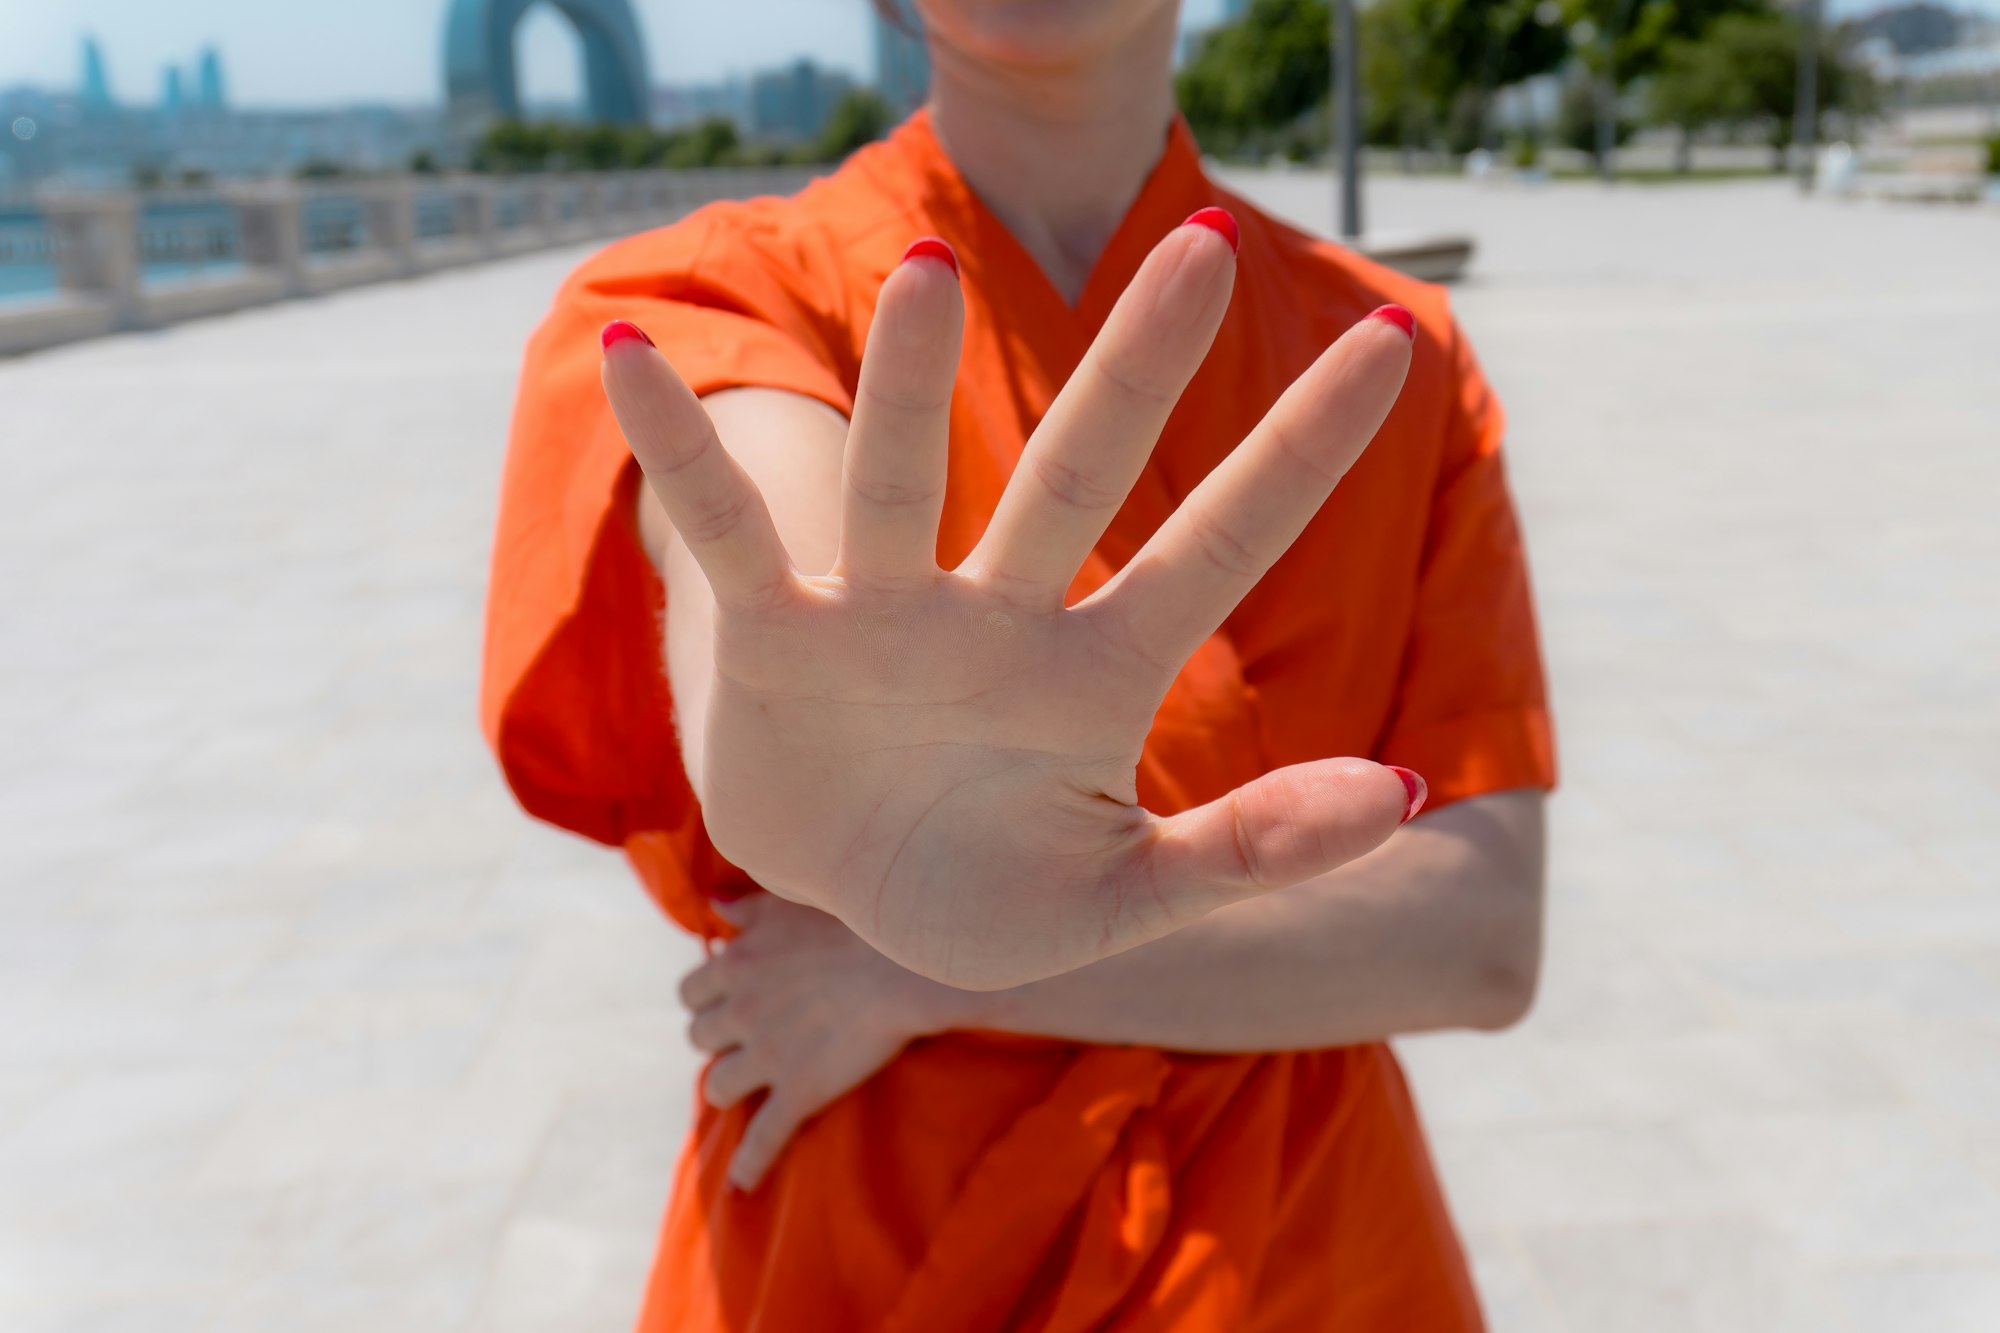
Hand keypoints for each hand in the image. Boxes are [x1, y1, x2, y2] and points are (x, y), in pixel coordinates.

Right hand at [603, 215, 1418, 988]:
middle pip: (1074, 476)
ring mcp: (888, 617)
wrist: (857, 913)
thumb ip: (1251, 850)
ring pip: (903, 484)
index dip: (1301, 454)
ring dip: (911, 384)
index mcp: (1099, 673)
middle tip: (1198, 241)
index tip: (1397, 342)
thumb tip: (1397, 791)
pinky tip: (639, 357)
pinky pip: (730, 534)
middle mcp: (1000, 617)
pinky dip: (685, 454)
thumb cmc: (1002, 892)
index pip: (1217, 548)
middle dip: (1135, 370)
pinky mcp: (781, 638)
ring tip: (929, 267)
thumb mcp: (1130, 896)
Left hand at [681, 892, 959, 1189]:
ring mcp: (768, 1056)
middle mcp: (741, 1012)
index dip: (708, 998)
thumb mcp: (789, 901)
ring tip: (749, 1083)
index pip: (691, 992)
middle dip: (719, 1038)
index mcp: (735, 965)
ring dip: (729, 1084)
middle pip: (699, 1037)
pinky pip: (763, 1137)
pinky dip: (749, 1165)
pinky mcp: (800, 1091)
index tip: (730, 998)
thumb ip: (745, 908)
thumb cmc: (852, 920)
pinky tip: (742, 1184)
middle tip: (748, 1036)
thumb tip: (712, 906)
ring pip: (718, 1085)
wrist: (905, 961)